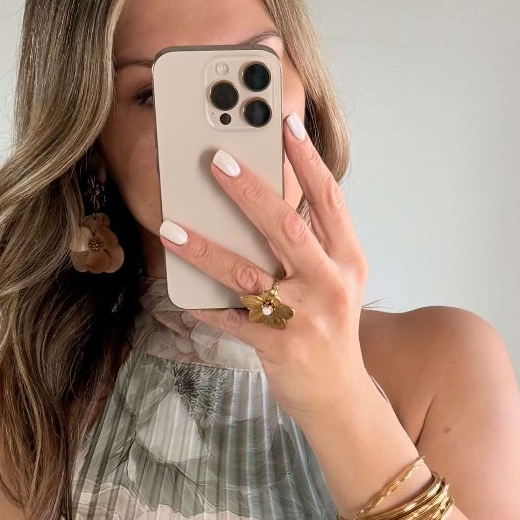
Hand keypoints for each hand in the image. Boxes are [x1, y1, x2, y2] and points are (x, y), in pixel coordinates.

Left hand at [158, 112, 372, 425]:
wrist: (338, 395)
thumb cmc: (329, 329)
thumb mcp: (336, 280)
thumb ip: (314, 240)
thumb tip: (270, 194)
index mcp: (347, 260)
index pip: (328, 199)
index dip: (307, 160)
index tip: (285, 124)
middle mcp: (329, 284)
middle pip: (287, 228)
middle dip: (250, 192)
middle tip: (216, 161)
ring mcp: (303, 317)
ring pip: (248, 275)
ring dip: (205, 249)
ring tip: (172, 228)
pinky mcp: (277, 347)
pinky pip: (231, 320)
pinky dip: (204, 305)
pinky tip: (180, 292)